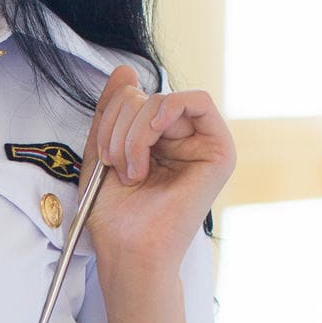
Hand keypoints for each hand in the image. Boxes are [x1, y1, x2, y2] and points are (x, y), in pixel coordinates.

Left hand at [77, 64, 235, 269]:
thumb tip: (125, 71)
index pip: (134, 98)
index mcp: (157, 141)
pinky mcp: (220, 152)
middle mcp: (182, 140)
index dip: (112, 114)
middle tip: (115, 162)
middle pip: (146, 96)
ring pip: (163, 100)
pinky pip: (199, 101)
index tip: (103, 151)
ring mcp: (202, 145)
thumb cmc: (116, 216)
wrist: (129, 251)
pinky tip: (153, 136)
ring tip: (131, 169)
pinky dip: (167, 110)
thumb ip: (111, 111)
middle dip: (120, 125)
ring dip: (134, 131)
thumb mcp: (101, 152)